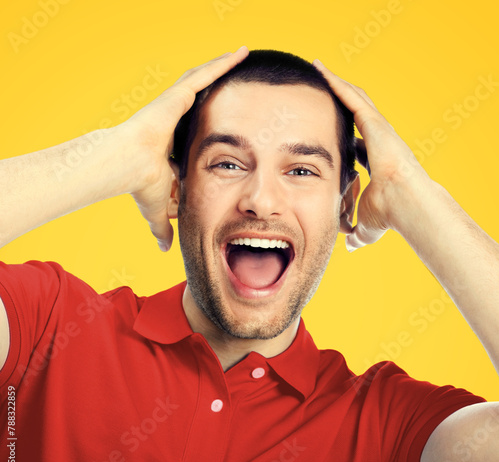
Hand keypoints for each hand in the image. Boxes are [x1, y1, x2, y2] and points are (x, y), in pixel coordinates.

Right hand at [116, 46, 248, 250]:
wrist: (124, 166)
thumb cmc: (140, 184)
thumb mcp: (161, 206)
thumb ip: (164, 225)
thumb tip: (165, 250)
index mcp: (179, 139)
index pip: (205, 128)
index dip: (221, 123)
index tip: (243, 125)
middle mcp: (181, 119)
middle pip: (210, 101)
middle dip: (228, 90)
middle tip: (253, 86)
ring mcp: (179, 104)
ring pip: (208, 82)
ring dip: (226, 69)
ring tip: (247, 56)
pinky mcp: (178, 95)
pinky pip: (204, 75)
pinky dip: (222, 63)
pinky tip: (240, 53)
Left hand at [313, 59, 429, 250]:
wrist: (404, 205)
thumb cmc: (388, 214)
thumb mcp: (365, 223)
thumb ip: (355, 231)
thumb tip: (350, 246)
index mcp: (375, 159)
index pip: (357, 143)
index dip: (343, 136)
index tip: (326, 133)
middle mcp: (377, 140)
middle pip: (354, 115)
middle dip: (337, 103)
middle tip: (317, 92)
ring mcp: (378, 129)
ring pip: (353, 99)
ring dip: (335, 85)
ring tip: (316, 71)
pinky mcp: (375, 122)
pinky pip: (352, 97)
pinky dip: (336, 83)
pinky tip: (321, 71)